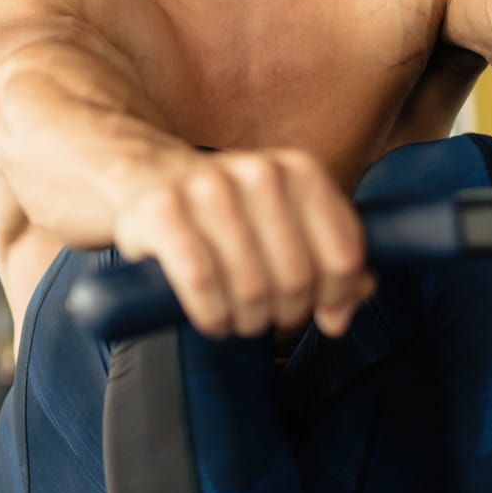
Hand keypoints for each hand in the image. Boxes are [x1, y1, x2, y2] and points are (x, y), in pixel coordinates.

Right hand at [110, 149, 372, 338]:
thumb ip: (327, 259)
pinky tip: (212, 318)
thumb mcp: (285, 221)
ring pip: (251, 288)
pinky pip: (201, 283)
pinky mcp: (164, 211)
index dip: (335, 297)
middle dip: (284, 314)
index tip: (319, 310)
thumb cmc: (223, 209)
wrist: (145, 175)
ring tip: (237, 318)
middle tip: (266, 316)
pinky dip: (212, 315)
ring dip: (246, 321)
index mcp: (298, 171)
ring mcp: (208, 189)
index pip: (342, 256)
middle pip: (296, 280)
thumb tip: (346, 308)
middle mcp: (258, 173)